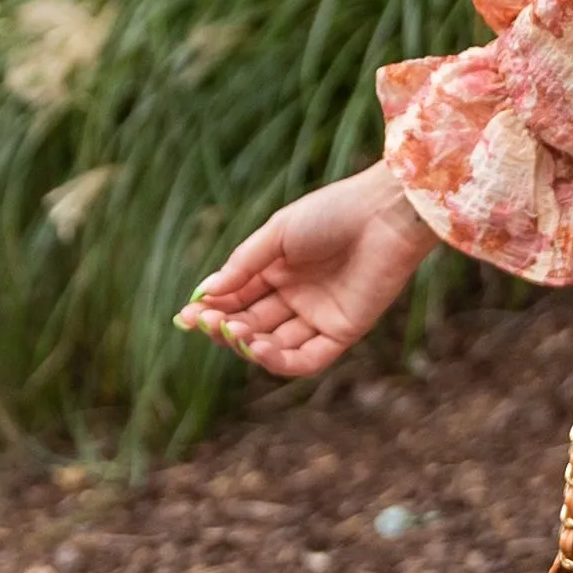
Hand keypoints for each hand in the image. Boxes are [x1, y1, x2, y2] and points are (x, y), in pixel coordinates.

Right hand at [178, 163, 439, 377]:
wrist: (384, 213)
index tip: (188, 315)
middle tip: (206, 323)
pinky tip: (257, 346)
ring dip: (248, 344)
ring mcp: (318, 316)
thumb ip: (244, 265)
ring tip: (232, 331)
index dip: (213, 309)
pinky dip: (279, 360)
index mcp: (277, 270)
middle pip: (251, 324)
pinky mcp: (342, 332)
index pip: (237, 299)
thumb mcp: (278, 234)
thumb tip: (206, 293)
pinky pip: (306, 358)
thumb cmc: (332, 213)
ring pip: (274, 345)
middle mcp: (296, 296)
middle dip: (225, 327)